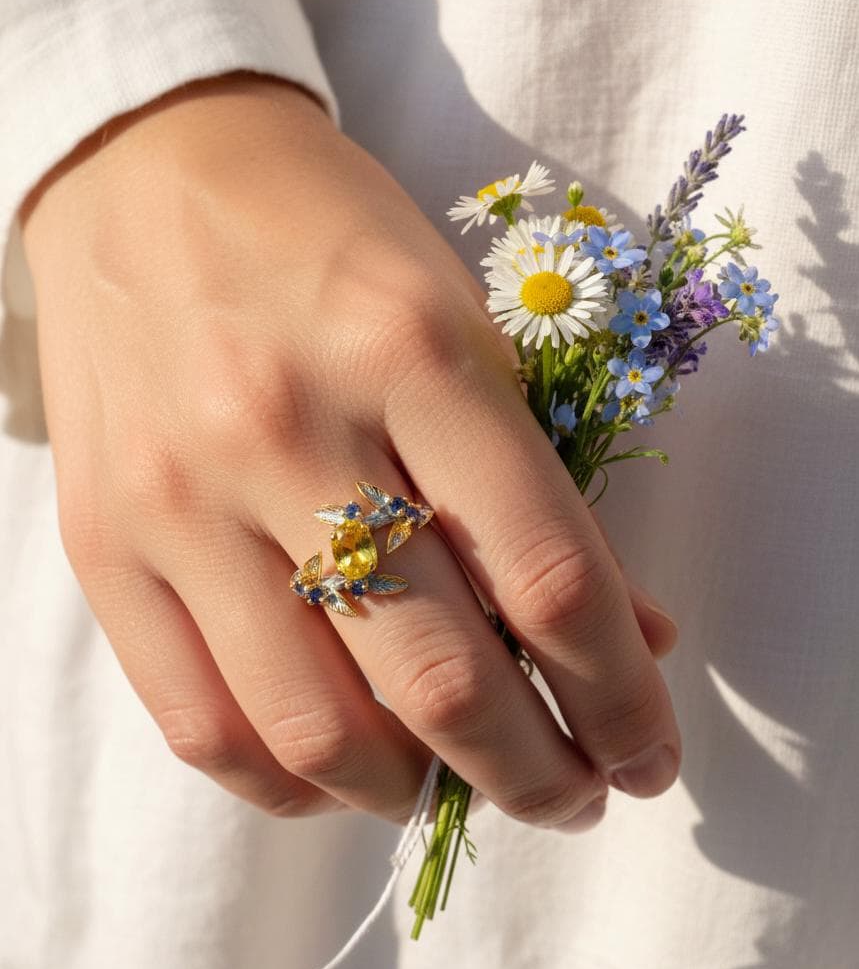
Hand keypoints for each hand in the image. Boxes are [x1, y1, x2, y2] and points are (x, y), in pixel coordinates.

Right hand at [22, 73, 680, 829]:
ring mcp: (180, 496)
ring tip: (456, 784)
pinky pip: (201, 724)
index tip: (649, 754)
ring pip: (315, 729)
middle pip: (440, 676)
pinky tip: (343, 774)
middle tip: (577, 796)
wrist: (154, 171)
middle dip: (536, 775)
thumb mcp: (465, 325)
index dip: (620, 700)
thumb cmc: (331, 241)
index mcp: (411, 350)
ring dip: (415, 795)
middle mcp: (288, 427)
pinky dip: (290, 787)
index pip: (548, 579)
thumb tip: (626, 637)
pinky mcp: (104, 543)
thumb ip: (537, 485)